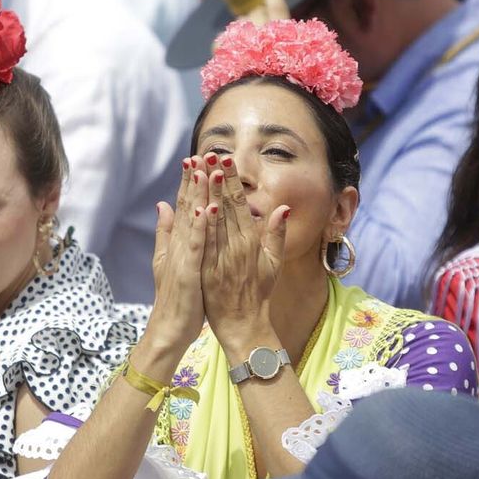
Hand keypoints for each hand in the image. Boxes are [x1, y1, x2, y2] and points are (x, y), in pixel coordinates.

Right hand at [144, 158, 210, 352]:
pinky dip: (200, 226)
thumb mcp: (168, 260)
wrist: (170, 327)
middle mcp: (178, 244)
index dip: (190, 182)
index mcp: (177, 241)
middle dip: (195, 179)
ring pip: (192, 220)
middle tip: (201, 153)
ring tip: (206, 171)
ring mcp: (182, 257)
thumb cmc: (176, 296)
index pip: (185, 205)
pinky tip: (207, 208)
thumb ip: (165, 231)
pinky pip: (196, 245)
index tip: (196, 158)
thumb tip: (162, 205)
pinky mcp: (187, 271)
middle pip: (187, 206)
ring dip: (198, 195)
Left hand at [200, 157, 287, 354]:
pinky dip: (201, 226)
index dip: (231, 180)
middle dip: (217, 178)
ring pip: (213, 220)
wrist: (245, 325)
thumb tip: (283, 208)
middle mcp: (237, 246)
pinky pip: (205, 244)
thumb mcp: (274, 263)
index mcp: (251, 241)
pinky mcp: (210, 272)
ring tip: (199, 169)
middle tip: (209, 153)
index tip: (224, 159)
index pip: (239, 203)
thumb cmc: (260, 293)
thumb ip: (277, 234)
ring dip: (206, 193)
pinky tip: (195, 206)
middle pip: (225, 206)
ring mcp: (222, 259)